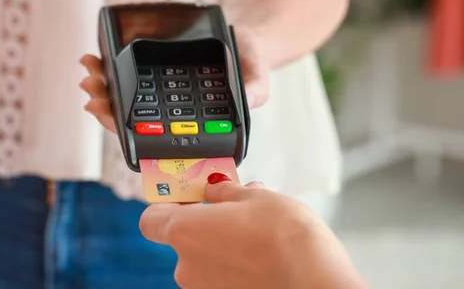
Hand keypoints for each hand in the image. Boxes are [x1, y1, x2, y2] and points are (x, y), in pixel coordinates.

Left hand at [79, 25, 269, 132]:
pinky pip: (129, 75)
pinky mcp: (156, 73)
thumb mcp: (257, 73)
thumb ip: (255, 88)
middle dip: (106, 105)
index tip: (105, 113)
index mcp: (191, 123)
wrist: (245, 39)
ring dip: (103, 86)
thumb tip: (250, 99)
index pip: (153, 135)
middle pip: (131, 117)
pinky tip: (97, 57)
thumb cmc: (251, 61)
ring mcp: (162, 93)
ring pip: (125, 97)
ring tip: (89, 69)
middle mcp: (171, 112)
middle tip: (91, 91)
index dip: (125, 128)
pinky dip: (110, 68)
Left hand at [139, 180, 366, 288]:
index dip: (165, 203)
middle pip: (182, 237)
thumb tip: (215, 189)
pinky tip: (261, 247)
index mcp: (185, 232)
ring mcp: (206, 288)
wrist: (316, 282)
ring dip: (223, 238)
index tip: (184, 192)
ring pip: (205, 255)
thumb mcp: (254, 197)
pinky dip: (235, 259)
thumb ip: (225, 192)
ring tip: (256, 224)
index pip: (151, 218)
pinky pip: (222, 273)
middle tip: (232, 203)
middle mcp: (188, 265)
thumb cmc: (285, 239)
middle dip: (205, 218)